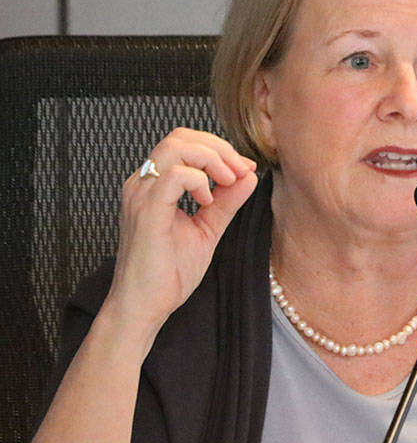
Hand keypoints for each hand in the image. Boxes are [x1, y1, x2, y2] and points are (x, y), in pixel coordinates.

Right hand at [105, 128, 258, 340]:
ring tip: (227, 182)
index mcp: (154, 186)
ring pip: (175, 147)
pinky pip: (174, 176)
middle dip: (219, 148)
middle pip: (180, 136)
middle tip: (240, 171)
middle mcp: (143, 184)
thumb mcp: (208, 229)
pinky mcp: (146, 212)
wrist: (145, 306)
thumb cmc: (168, 273)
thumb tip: (249, 175)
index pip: (184, 142)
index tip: (244, 169)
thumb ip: (228, 202)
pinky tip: (208, 202)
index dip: (219, 149)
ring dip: (212, 158)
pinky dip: (199, 180)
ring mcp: (141, 195)